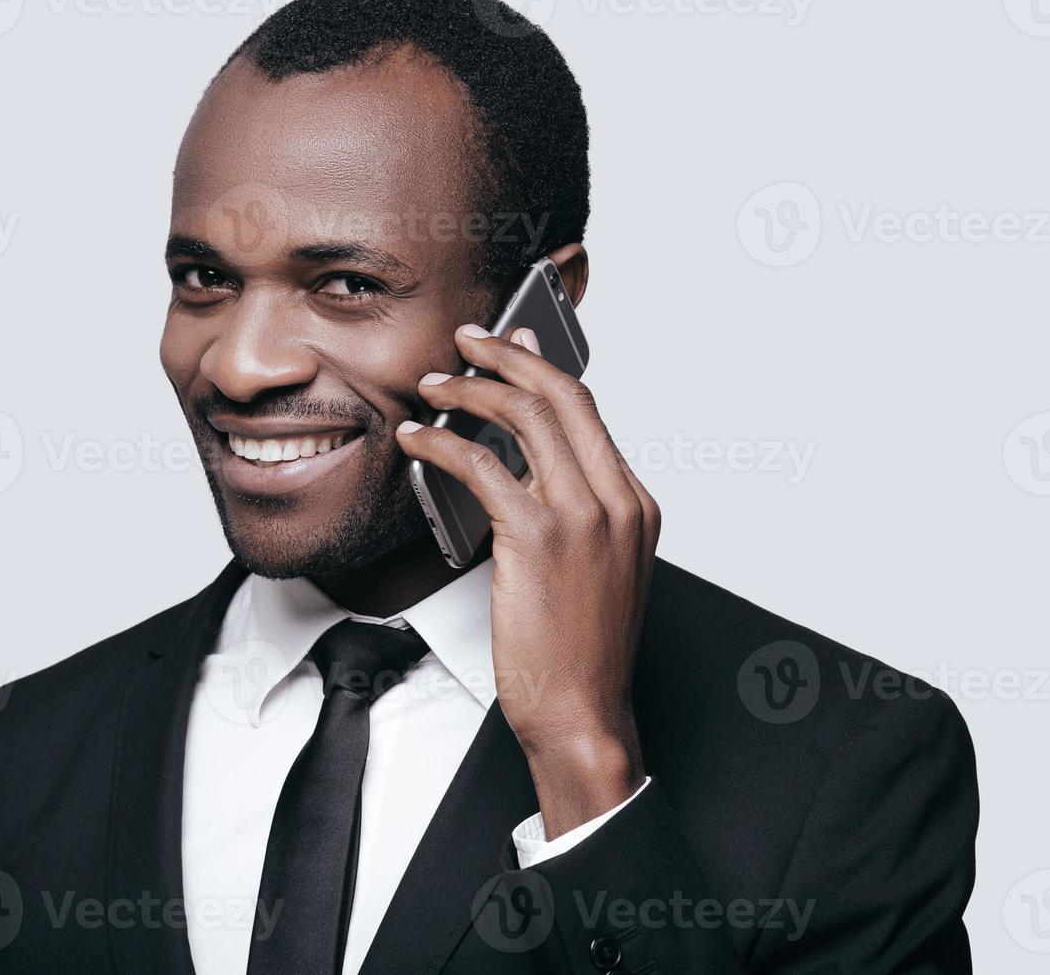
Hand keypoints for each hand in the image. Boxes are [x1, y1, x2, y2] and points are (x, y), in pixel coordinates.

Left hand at [396, 323, 660, 836]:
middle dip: (508, 355)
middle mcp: (617, 499)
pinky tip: (416, 440)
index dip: (543, 368)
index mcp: (635, 504)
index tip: (512, 346)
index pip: (587, 412)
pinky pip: (480, 465)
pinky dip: (441, 442)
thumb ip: (575, 516)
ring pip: (525, 415)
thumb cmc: (580, 654)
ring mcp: (583, 515)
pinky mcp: (537, 537)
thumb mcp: (597, 572)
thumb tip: (524, 470)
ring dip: (469, 390)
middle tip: (468, 339)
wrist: (584, 713)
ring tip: (432, 385)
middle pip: (562, 394)